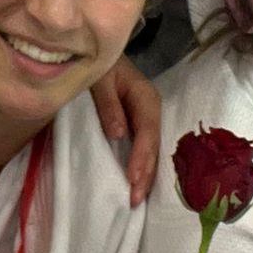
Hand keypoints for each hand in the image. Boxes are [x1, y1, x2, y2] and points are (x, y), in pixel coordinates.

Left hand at [90, 58, 160, 206]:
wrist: (100, 52)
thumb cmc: (100, 65)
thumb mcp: (100, 79)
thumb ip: (108, 103)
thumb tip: (118, 134)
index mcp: (145, 97)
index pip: (147, 131)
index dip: (141, 156)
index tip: (132, 178)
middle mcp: (151, 110)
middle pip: (152, 146)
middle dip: (145, 174)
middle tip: (135, 200)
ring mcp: (146, 119)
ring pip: (150, 151)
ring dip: (144, 176)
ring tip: (136, 200)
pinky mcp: (137, 125)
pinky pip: (142, 149)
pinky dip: (140, 168)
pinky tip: (136, 185)